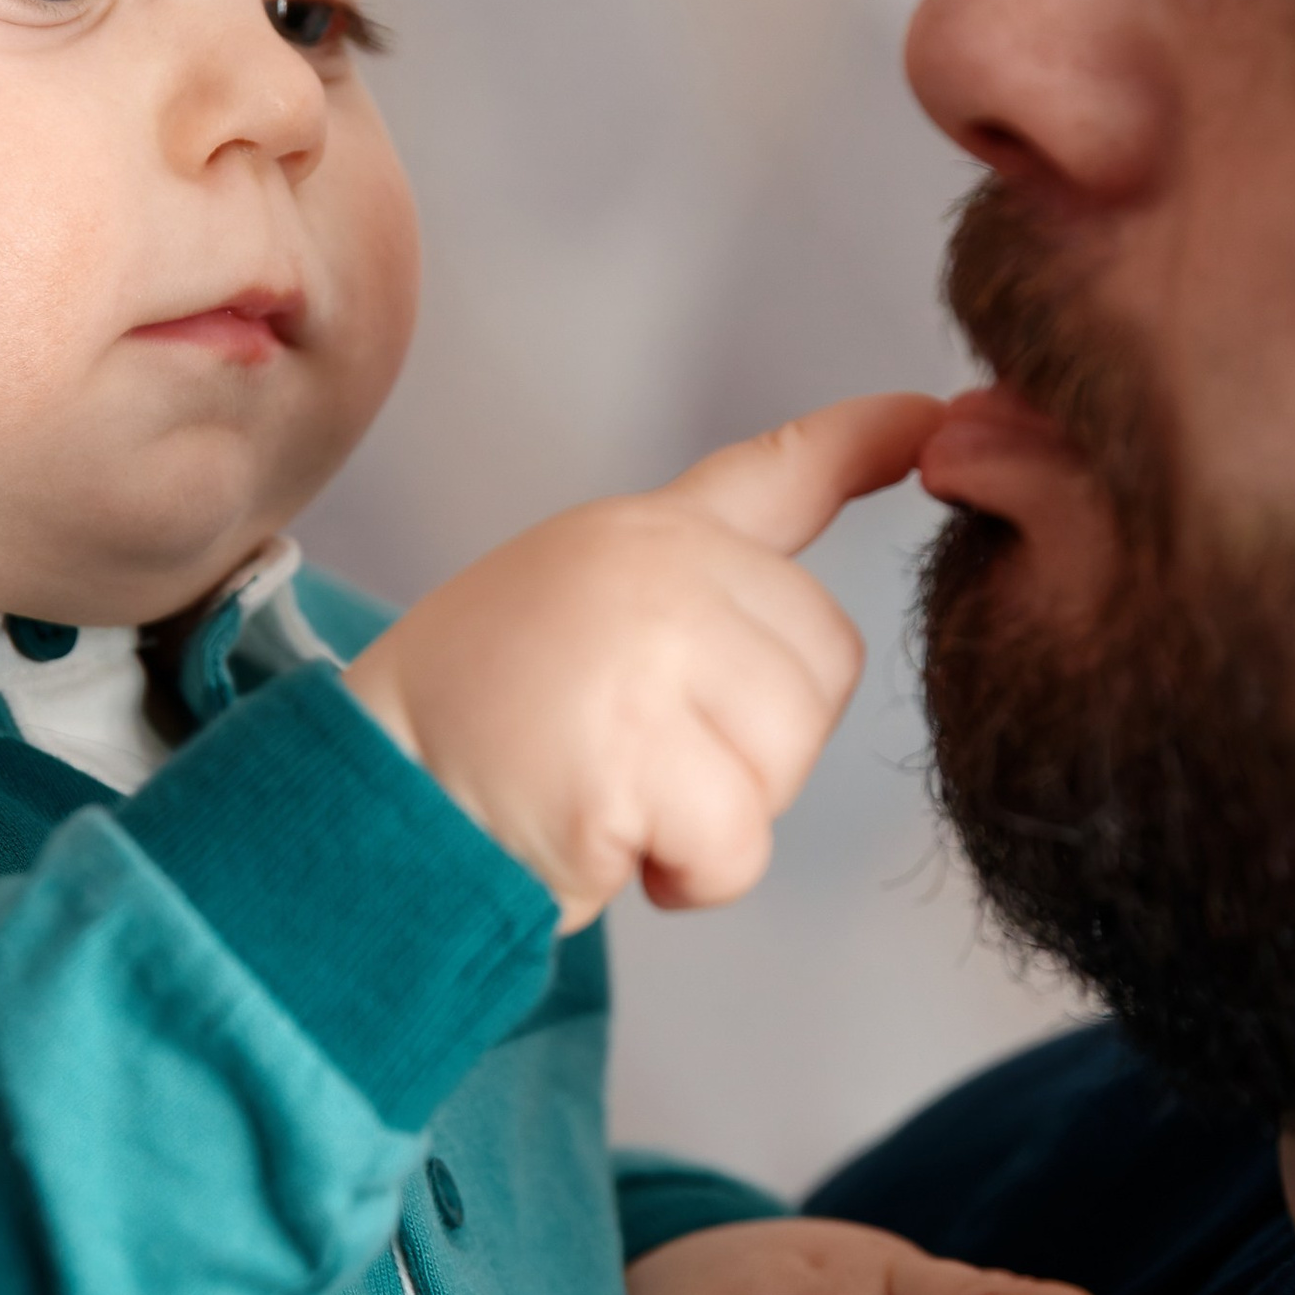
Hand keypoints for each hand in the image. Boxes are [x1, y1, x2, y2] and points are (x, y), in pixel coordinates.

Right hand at [343, 394, 941, 929]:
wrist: (363, 809)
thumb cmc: (470, 737)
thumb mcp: (572, 617)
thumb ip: (684, 603)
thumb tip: (799, 643)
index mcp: (640, 534)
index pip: (778, 470)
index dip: (865, 441)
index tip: (932, 416)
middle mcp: (652, 567)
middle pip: (823, 666)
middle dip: (760, 748)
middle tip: (643, 761)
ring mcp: (643, 650)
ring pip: (788, 759)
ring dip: (720, 819)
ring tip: (615, 799)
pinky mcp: (632, 751)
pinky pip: (738, 844)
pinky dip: (689, 877)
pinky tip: (610, 848)